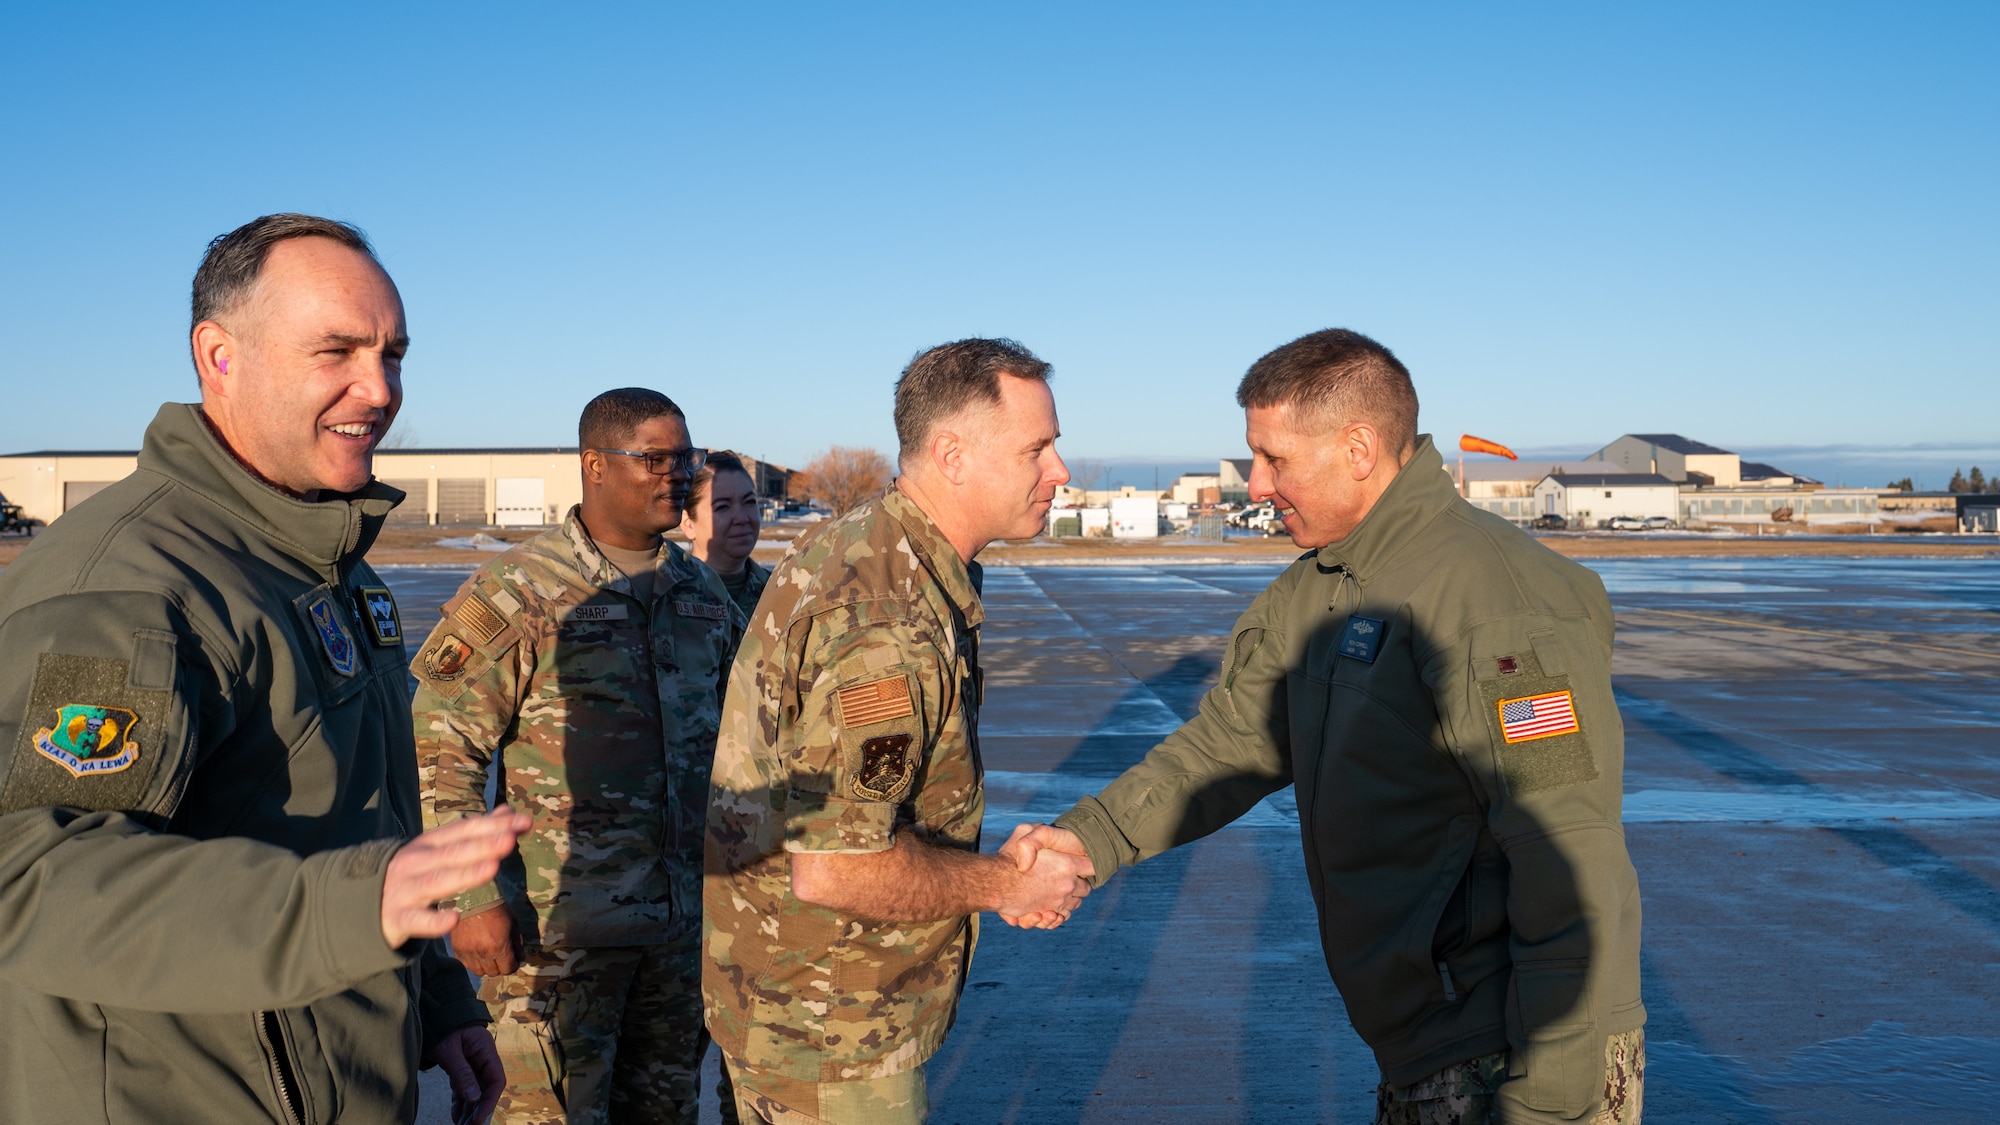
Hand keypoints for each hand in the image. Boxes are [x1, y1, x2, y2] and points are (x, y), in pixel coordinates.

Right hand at [381, 806, 531, 947]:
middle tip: (511, 838)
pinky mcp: (397, 918)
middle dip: (483, 845)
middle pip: (454, 853)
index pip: (463, 831)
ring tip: (493, 868)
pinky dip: (434, 921)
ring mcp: (406, 890)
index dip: (492, 825)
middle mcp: (417, 862)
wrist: (356, 902)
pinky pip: (417, 921)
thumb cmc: (409, 873)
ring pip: (438, 882)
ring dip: (465, 875)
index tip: (523, 821)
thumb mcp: (436, 849)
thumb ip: (472, 833)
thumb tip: (508, 812)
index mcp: (428, 844)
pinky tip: (454, 918)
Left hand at [423, 1024, 505, 1124]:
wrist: (433, 1010)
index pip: (495, 1081)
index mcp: (485, 1051)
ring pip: (475, 1090)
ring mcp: (472, 1062)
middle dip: (478, 1110)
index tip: (478, 1119)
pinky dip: (461, 1102)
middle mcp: (482, 1058)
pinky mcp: (461, 1066)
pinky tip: (457, 1116)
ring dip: (469, 1109)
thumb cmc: (442, 1025)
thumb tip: (474, 1098)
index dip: (488, 1102)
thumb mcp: (449, 1050)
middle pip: (486, 1089)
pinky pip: (464, 1087)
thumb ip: (462, 1073)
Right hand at [450, 904, 519, 977]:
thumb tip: (520, 958)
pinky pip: (465, 964)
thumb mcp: (513, 923)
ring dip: (485, 966)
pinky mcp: (457, 950)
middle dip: (500, 966)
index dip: (513, 965)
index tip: (513, 960)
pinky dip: (472, 961)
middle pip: (493, 972)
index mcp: (499, 947)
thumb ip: (517, 943)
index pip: (508, 969)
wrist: (472, 899)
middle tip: (501, 956)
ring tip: (488, 956)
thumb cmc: (496, 909)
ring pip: (478, 971)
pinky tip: (476, 952)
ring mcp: (469, 953)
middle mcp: (484, 954)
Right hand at [999, 823, 1092, 929]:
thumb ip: (1038, 833)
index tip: (1083, 862)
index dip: (1089, 863)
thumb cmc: (1007, 858)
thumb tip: (1052, 843)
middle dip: (1078, 883)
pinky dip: (1058, 914)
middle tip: (1066, 877)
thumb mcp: (1024, 830)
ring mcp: (1059, 901)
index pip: (1091, 866)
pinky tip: (1048, 907)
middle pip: (1085, 888)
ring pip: (1074, 904)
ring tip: (1054, 891)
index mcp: (1067, 864)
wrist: (993, 884)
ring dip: (1068, 899)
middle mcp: (1067, 885)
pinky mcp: (1047, 914)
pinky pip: (1061, 916)